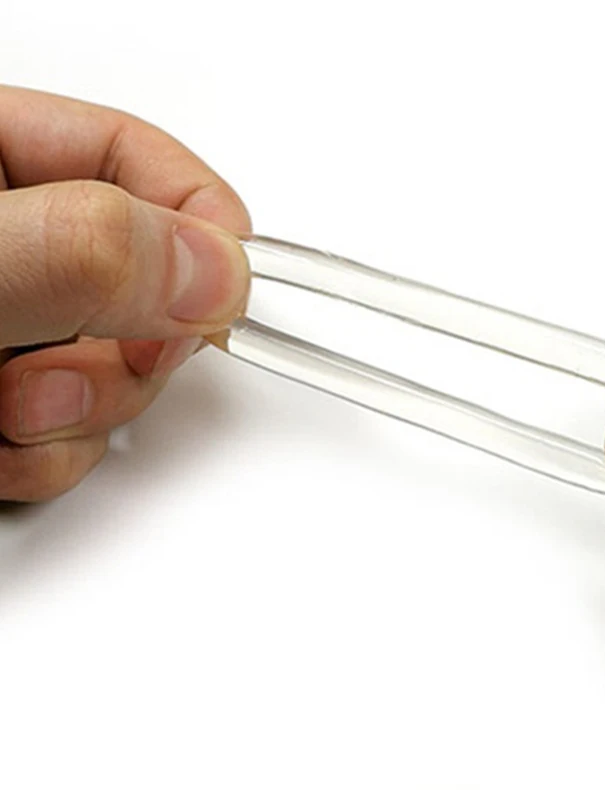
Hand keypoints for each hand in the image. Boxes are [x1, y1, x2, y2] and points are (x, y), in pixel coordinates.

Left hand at [0, 85, 250, 499]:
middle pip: (148, 282)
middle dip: (132, 350)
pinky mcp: (5, 403)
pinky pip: (77, 433)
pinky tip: (1, 452)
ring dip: (86, 414)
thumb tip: (212, 270)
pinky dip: (52, 460)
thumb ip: (77, 254)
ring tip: (9, 418)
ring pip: (120, 371)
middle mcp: (11, 245)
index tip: (231, 292)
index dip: (201, 224)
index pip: (137, 163)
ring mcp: (11, 330)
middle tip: (77, 370)